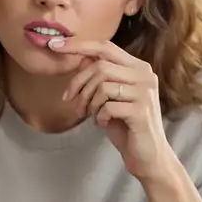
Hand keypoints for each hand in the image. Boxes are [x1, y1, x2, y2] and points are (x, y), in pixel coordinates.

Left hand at [51, 37, 176, 181]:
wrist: (147, 156)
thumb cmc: (126, 125)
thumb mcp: (109, 98)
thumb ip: (100, 76)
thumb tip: (81, 57)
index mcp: (138, 67)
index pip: (105, 47)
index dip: (78, 45)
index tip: (54, 45)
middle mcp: (145, 75)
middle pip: (100, 66)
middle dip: (78, 84)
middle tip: (70, 101)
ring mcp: (145, 92)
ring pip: (102, 86)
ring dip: (87, 102)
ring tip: (88, 115)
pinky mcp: (141, 111)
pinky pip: (107, 106)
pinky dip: (98, 116)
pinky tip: (101, 124)